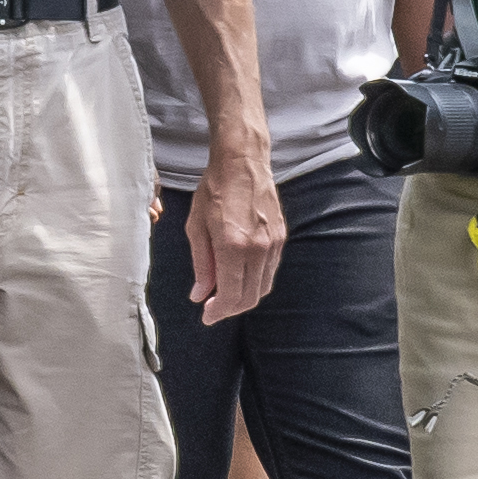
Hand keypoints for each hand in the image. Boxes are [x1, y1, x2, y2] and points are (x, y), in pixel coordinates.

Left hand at [183, 151, 285, 324]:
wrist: (243, 162)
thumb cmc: (214, 189)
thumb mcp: (196, 226)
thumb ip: (201, 264)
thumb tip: (200, 295)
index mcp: (233, 246)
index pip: (231, 295)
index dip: (218, 312)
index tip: (207, 316)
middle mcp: (258, 248)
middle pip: (250, 297)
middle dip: (231, 309)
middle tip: (213, 309)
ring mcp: (273, 243)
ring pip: (263, 286)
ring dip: (244, 297)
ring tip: (224, 294)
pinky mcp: (280, 237)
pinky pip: (270, 270)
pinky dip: (255, 280)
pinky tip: (240, 276)